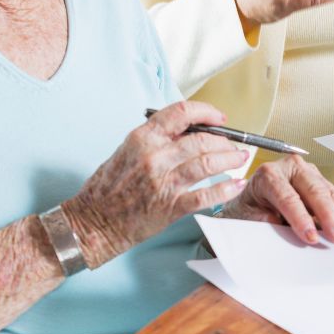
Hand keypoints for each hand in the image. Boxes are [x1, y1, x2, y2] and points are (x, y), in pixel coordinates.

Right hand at [66, 101, 249, 265]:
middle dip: (225, 141)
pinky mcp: (170, 207)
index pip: (182, 112)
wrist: (92, 222)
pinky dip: (225, 189)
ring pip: (208, 163)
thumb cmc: (108, 188)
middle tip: (234, 145)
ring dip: (230, 159)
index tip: (220, 118)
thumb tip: (191, 130)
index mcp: (143, 138)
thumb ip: (158, 138)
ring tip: (240, 158)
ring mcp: (163, 182)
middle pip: (202, 139)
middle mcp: (154, 156)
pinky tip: (236, 185)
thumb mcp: (128, 150)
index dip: (207, 112)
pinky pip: (205, 195)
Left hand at [218, 155, 333, 244]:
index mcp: (268, 175)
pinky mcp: (319, 181)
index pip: (288, 197)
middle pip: (314, 191)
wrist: (247, 204)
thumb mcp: (246, 217)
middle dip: (329, 215)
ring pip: (330, 192)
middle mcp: (290, 168)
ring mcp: (307, 173)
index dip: (300, 218)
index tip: (310, 238)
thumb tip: (280, 226)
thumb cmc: (246, 210)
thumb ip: (262, 221)